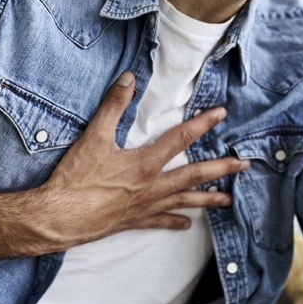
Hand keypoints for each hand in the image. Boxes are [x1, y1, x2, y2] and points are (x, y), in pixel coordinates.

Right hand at [22, 72, 248, 250]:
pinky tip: (187, 225)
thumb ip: (113, 106)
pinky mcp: (134, 221)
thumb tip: (129, 78)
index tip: (221, 114)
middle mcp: (151, 186)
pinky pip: (161, 222)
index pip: (180, 139)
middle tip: (244, 164)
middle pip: (194, 175)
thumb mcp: (93, 137)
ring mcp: (145, 206)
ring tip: (229, 199)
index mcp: (144, 164)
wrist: (59, 217)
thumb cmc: (75, 179)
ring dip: (208, 199)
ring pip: (184, 201)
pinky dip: (175, 222)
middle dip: (221, 169)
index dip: (202, 124)